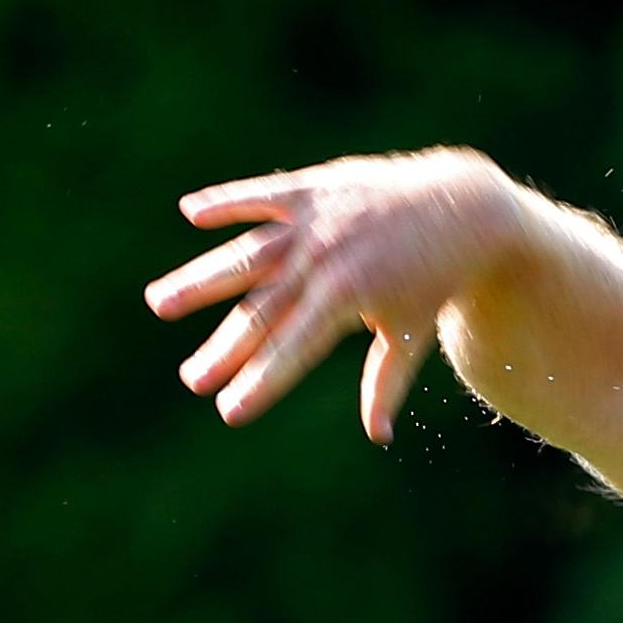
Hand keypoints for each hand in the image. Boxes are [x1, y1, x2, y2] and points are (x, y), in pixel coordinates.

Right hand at [145, 148, 527, 440]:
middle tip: (191, 380)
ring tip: (160, 303)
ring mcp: (317, 220)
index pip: (292, 348)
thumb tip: (377, 436)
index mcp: (348, 297)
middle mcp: (326, 258)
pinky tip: (190, 212)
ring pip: (247, 253)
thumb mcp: (412, 333)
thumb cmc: (435, 279)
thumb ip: (386, 382)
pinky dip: (228, 200)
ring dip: (201, 279)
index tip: (228, 411)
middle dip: (225, 349)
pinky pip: (263, 195)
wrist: (462, 208)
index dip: (260, 382)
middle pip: (261, 311)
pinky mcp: (314, 187)